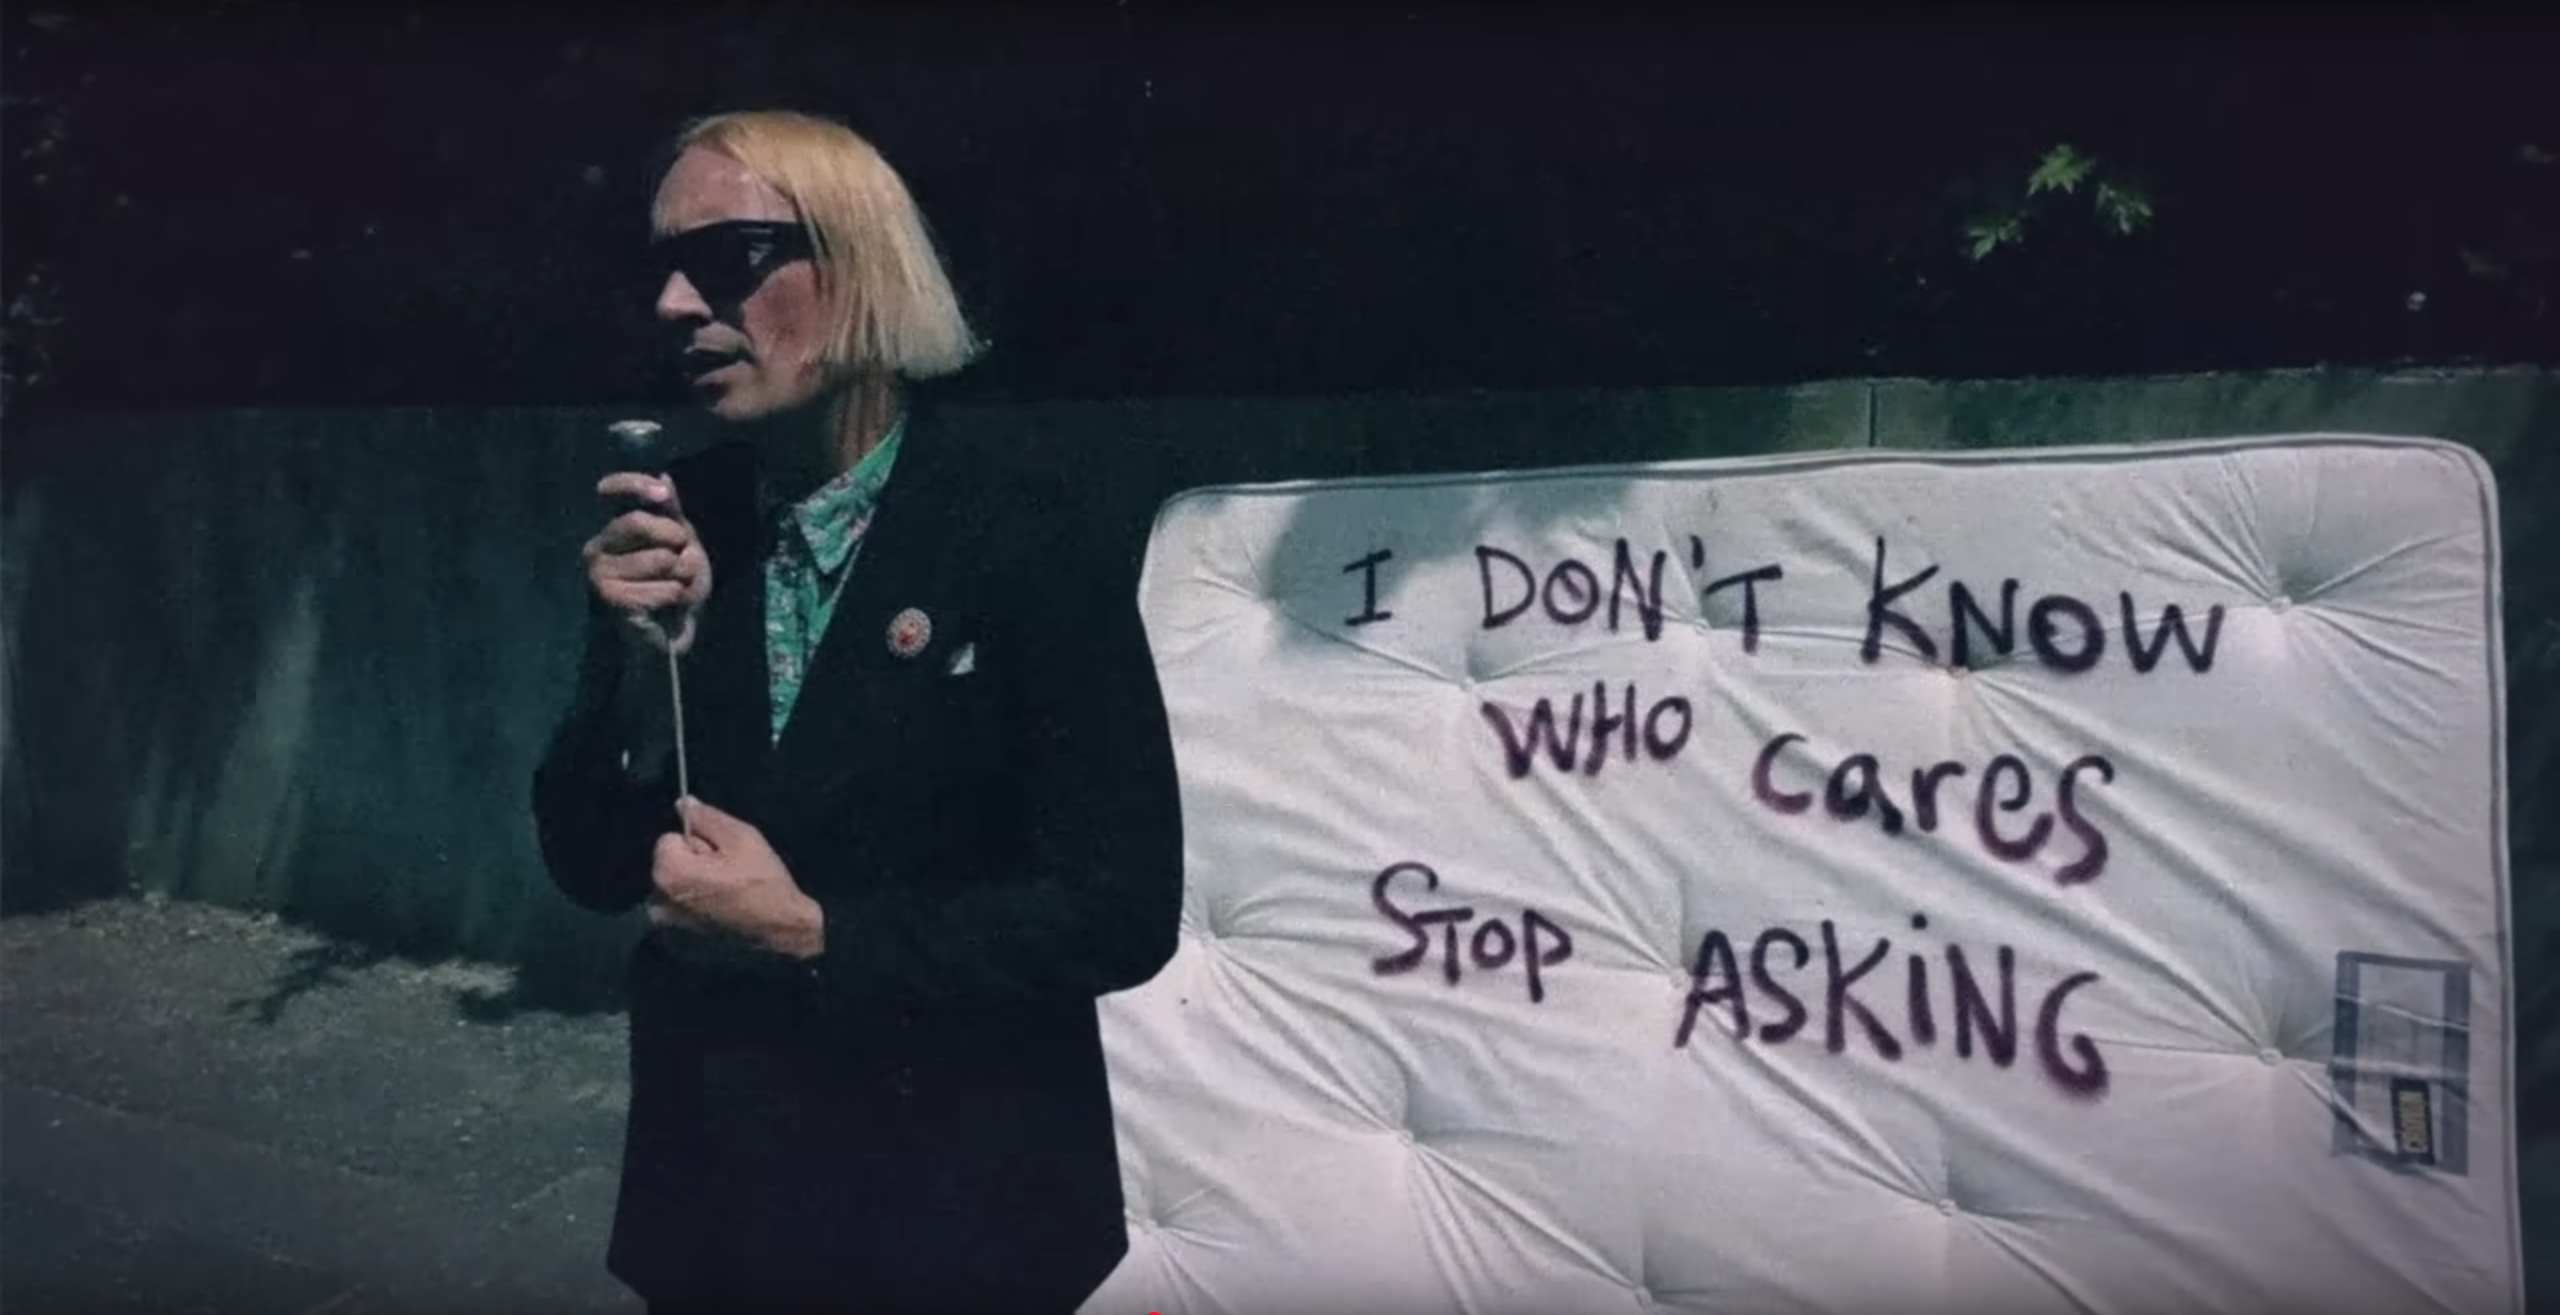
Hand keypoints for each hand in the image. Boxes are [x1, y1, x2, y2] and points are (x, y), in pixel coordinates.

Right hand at [583, 473, 711, 655]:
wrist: (669, 635)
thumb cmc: (674, 587)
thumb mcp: (681, 545)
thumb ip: (671, 514)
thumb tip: (663, 477)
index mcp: (612, 531)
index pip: (613, 494)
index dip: (633, 484)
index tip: (662, 494)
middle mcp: (596, 549)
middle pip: (637, 522)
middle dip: (675, 539)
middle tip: (681, 559)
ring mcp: (599, 575)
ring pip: (660, 558)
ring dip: (683, 576)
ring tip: (674, 588)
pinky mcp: (612, 601)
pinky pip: (664, 588)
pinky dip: (677, 597)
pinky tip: (665, 607)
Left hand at [648, 797, 824, 959]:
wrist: (782, 937)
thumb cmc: (764, 885)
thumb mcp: (743, 839)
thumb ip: (708, 818)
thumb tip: (683, 803)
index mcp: (668, 873)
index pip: (669, 839)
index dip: (698, 843)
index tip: (722, 858)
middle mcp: (658, 901)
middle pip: (670, 865)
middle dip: (694, 864)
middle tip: (728, 877)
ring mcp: (666, 927)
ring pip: (676, 888)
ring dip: (696, 887)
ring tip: (728, 895)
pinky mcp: (678, 942)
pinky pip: (682, 911)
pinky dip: (698, 909)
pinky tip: (723, 913)